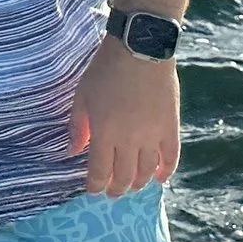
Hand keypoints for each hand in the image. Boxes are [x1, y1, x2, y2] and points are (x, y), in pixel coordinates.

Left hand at [67, 36, 181, 197]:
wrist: (141, 49)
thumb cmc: (105, 69)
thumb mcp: (82, 95)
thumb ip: (77, 126)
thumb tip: (72, 152)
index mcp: (105, 133)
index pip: (99, 171)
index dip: (95, 186)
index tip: (92, 191)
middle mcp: (130, 140)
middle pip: (124, 176)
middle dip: (116, 188)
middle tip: (112, 193)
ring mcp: (153, 135)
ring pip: (146, 171)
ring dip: (138, 184)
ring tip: (132, 187)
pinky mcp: (170, 127)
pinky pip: (171, 158)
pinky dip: (166, 172)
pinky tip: (160, 178)